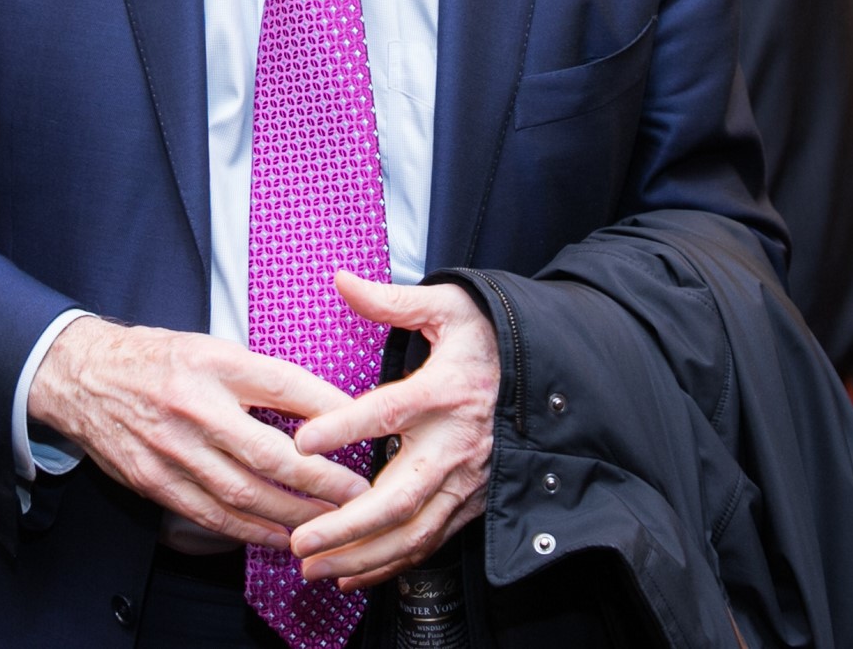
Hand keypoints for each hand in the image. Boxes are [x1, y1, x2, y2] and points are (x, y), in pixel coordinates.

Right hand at [28, 317, 367, 548]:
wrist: (80, 376)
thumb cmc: (153, 360)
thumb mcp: (208, 348)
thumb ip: (259, 377)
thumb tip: (322, 408)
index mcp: (210, 362)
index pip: (283, 385)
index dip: (330, 410)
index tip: (364, 428)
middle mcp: (192, 406)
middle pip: (270, 454)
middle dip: (322, 481)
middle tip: (359, 493)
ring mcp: (170, 449)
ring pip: (245, 495)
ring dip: (295, 515)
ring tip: (331, 524)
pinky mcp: (154, 481)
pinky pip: (213, 515)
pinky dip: (252, 531)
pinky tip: (280, 535)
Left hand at [288, 274, 497, 589]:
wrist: (552, 371)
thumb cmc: (489, 337)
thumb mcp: (448, 306)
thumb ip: (392, 301)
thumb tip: (342, 279)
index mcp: (446, 391)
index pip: (390, 412)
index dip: (345, 427)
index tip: (301, 442)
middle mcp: (458, 444)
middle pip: (399, 495)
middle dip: (347, 525)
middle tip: (300, 541)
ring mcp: (468, 480)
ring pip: (414, 530)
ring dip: (363, 555)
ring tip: (314, 568)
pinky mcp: (473, 501)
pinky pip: (431, 540)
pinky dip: (393, 564)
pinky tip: (354, 574)